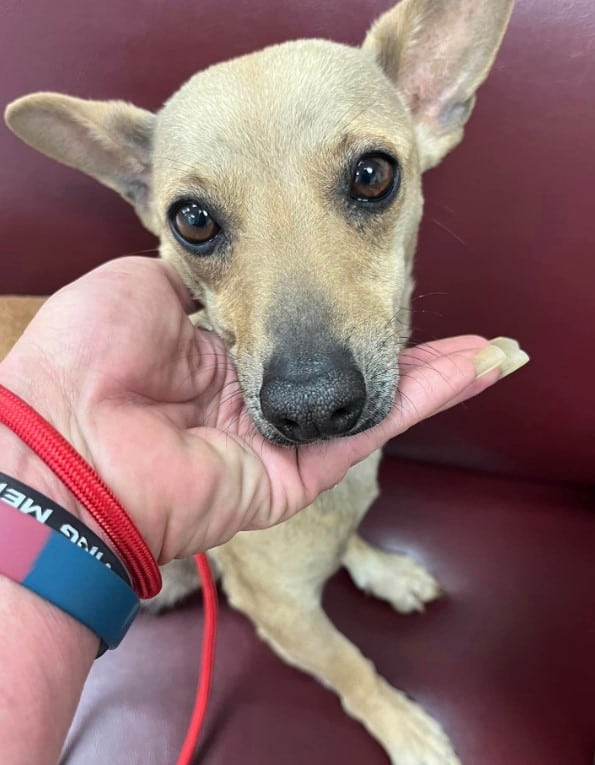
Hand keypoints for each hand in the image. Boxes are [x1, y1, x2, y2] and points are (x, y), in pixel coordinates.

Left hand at [0, 257, 527, 561]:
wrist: (64, 434)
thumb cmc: (85, 352)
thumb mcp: (145, 281)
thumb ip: (208, 271)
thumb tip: (234, 258)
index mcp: (205, 349)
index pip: (291, 318)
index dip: (334, 290)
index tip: (373, 258)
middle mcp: (244, 395)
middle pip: (336, 363)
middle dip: (391, 334)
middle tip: (441, 305)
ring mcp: (272, 438)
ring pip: (365, 403)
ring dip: (428, 373)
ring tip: (487, 348)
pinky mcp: (293, 476)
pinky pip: (368, 436)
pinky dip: (424, 403)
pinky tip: (476, 369)